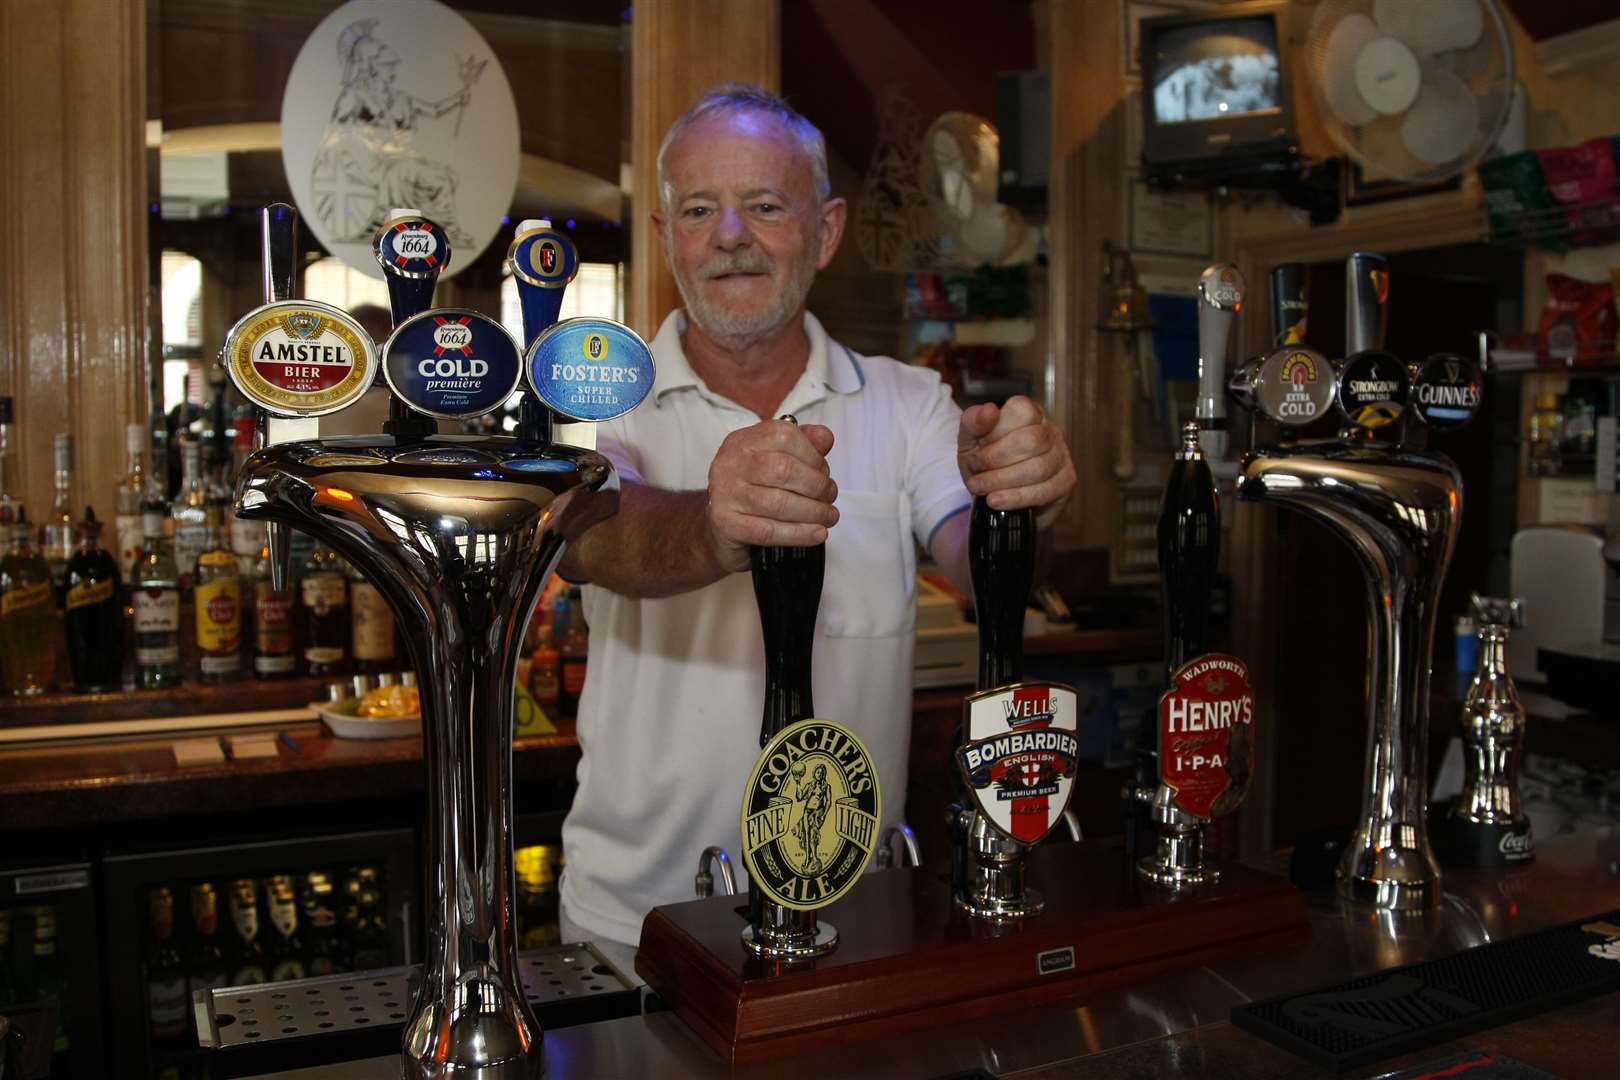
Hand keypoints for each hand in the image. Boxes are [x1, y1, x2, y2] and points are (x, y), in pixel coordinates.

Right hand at [704, 419, 839, 572]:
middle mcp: (730, 463)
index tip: (824, 473)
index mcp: (744, 441)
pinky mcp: (726, 524)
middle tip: (830, 497)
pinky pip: (769, 530)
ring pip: (779, 503)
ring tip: (829, 516)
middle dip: (817, 486)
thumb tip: (826, 437)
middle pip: (784, 470)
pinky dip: (799, 533)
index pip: (785, 436)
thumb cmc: (754, 490)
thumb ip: (803, 444)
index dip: (814, 456)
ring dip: (814, 512)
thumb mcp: (775, 460)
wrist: (719, 529)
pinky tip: (818, 533)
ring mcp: (725, 494)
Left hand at [957, 396, 1075, 517]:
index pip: (1021, 411)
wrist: (995, 494)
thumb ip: (973, 422)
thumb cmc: (985, 462)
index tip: (976, 450)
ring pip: (1038, 468)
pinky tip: (997, 501)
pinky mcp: (1066, 481)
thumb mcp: (970, 440)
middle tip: (976, 474)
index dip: (995, 433)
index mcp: (1029, 412)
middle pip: (1031, 441)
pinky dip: (1015, 498)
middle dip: (996, 460)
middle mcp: (1050, 430)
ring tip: (981, 489)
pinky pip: (1045, 491)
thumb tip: (988, 410)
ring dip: (1002, 481)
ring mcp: (1062, 456)